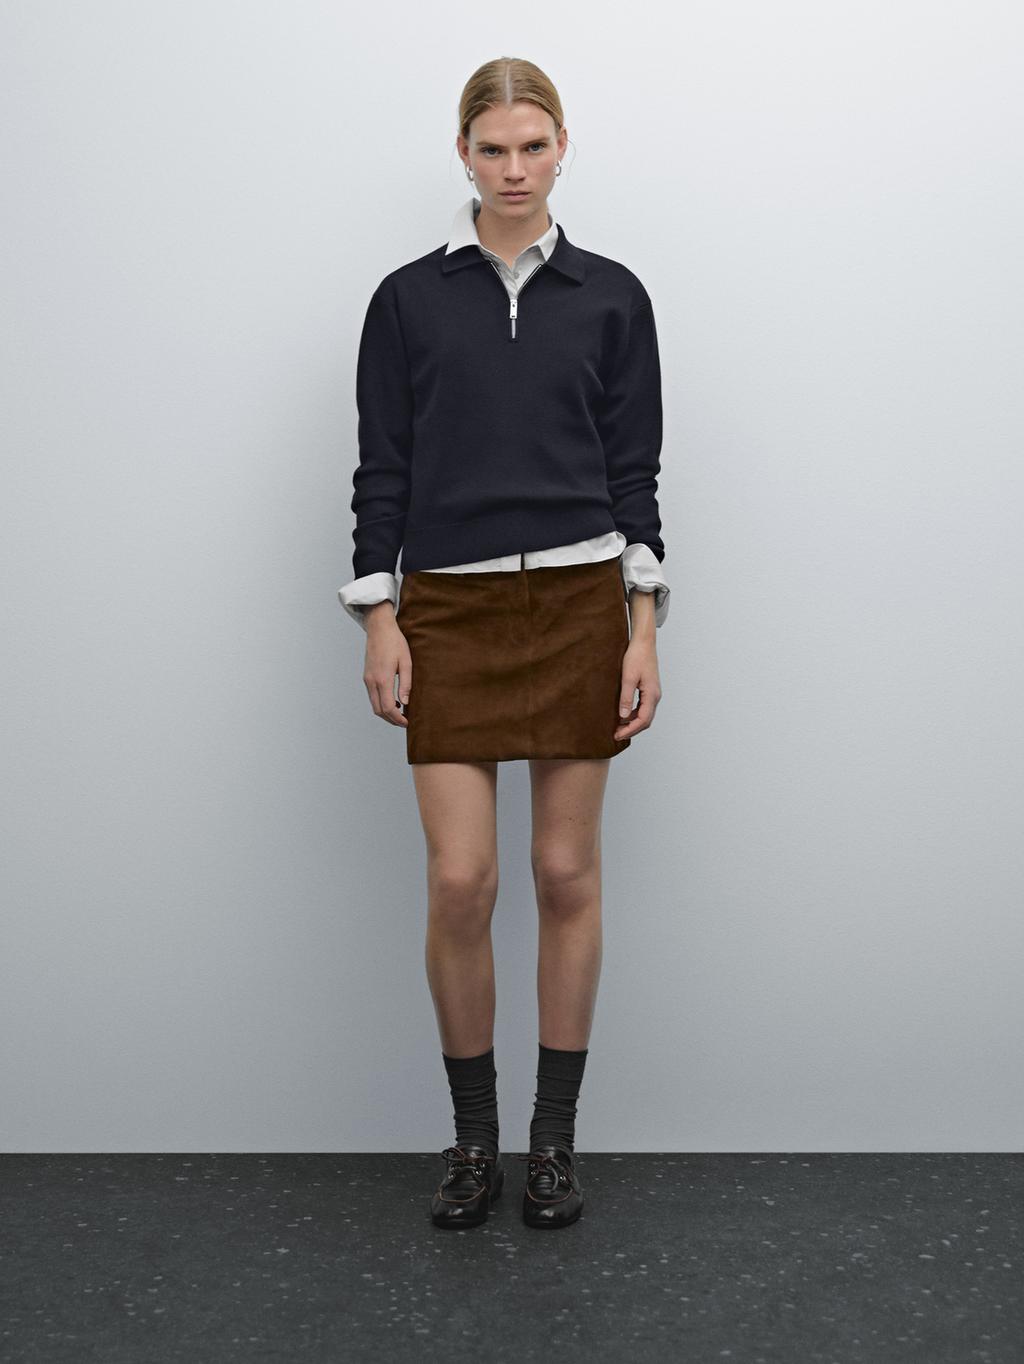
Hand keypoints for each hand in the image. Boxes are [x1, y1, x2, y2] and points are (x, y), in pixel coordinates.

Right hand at [362, 604, 410, 727]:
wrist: (379, 628)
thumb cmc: (395, 642)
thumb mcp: (406, 662)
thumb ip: (406, 684)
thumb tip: (405, 703)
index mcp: (382, 679)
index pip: (388, 708)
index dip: (397, 719)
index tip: (407, 722)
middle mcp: (372, 681)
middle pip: (378, 710)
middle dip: (391, 719)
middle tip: (405, 721)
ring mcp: (367, 679)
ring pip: (374, 704)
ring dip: (385, 712)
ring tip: (400, 713)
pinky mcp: (366, 676)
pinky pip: (372, 696)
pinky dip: (381, 703)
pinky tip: (392, 701)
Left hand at [613, 636, 660, 740]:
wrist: (644, 642)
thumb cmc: (636, 657)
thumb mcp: (628, 678)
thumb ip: (626, 697)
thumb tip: (623, 716)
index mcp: (652, 695)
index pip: (643, 720)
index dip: (630, 730)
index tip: (618, 735)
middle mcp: (655, 696)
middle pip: (646, 720)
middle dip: (631, 729)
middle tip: (616, 735)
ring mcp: (653, 693)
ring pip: (645, 715)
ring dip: (632, 723)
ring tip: (618, 727)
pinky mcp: (649, 689)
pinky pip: (643, 707)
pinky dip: (634, 714)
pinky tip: (623, 715)